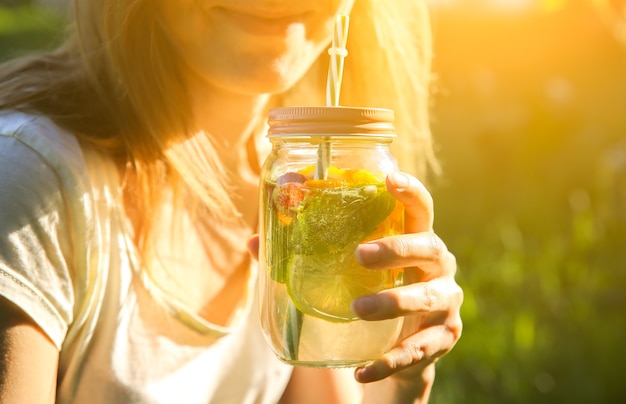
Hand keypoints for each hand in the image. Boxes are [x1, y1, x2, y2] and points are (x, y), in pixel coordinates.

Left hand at [247, 171, 462, 399]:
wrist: (403, 352)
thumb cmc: (374, 295)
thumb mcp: (352, 273)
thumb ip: (308, 255)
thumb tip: (253, 243)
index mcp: (416, 243)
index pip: (420, 211)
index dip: (410, 192)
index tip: (390, 179)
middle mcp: (438, 268)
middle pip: (429, 249)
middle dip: (396, 249)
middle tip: (360, 254)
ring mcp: (445, 305)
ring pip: (426, 299)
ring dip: (392, 302)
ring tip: (357, 308)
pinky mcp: (442, 340)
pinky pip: (416, 351)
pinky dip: (388, 361)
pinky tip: (362, 371)